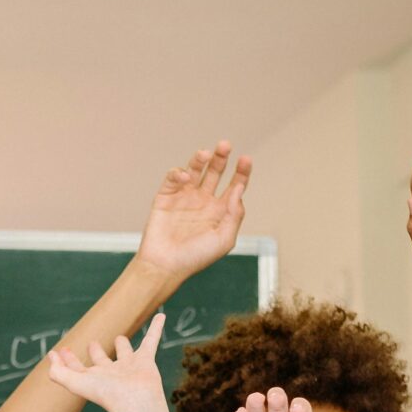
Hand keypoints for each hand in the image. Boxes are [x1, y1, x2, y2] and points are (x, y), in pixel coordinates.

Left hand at [47, 313, 168, 411]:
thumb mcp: (75, 382)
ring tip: (121, 339)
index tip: (59, 350)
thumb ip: (58, 372)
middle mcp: (111, 374)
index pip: (77, 367)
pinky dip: (157, 328)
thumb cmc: (106, 394)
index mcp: (94, 379)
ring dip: (124, 345)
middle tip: (92, 343)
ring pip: (126, 352)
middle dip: (96, 352)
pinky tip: (161, 315)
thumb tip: (51, 356)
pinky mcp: (146, 360)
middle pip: (102, 360)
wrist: (136, 400)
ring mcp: (130, 367)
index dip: (67, 360)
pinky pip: (152, 339)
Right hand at [134, 141, 250, 281]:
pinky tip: (186, 178)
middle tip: (225, 145)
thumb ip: (235, 214)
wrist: (165, 266)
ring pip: (195, 170)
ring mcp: (184, 197)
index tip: (245, 159)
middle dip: (221, 157)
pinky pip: (174, 178)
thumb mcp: (224, 239)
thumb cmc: (195, 258)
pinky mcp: (166, 196)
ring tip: (206, 154)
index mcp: (219, 210)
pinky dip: (180, 173)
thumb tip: (239, 188)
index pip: (234, 185)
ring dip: (201, 159)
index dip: (241, 171)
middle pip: (215, 172)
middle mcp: (203, 201)